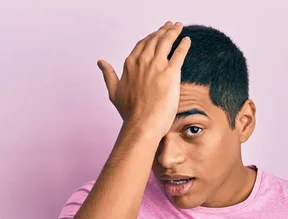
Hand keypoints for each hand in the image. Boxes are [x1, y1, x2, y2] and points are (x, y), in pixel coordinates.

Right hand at [97, 21, 190, 138]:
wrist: (143, 123)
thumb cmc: (130, 113)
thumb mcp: (114, 92)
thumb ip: (108, 75)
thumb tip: (100, 62)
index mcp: (130, 64)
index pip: (142, 45)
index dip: (150, 37)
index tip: (156, 33)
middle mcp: (143, 61)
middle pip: (155, 40)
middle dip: (163, 30)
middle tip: (170, 25)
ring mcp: (157, 66)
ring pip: (166, 42)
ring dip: (173, 32)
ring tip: (178, 27)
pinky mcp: (171, 73)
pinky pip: (179, 53)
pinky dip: (183, 45)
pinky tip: (187, 40)